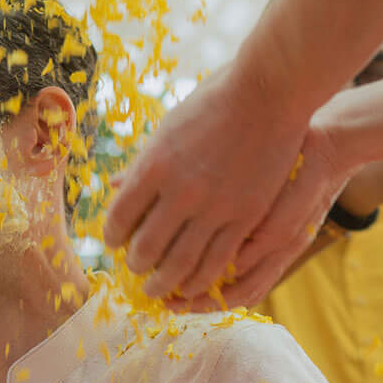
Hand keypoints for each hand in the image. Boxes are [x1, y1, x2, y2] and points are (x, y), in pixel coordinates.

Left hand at [102, 39, 316, 304]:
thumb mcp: (168, 127)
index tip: (114, 243)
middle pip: (145, 248)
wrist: (269, 91)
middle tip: (135, 271)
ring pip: (180, 264)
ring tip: (157, 290)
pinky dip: (201, 280)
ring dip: (164, 284)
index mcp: (153, 165)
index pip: (119, 218)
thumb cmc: (214, 102)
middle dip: (136, 266)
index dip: (112, 237)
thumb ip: (143, 162)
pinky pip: (217, 261)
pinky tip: (193, 285)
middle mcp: (180, 190)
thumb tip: (112, 185)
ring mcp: (214, 206)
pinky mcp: (246, 216)